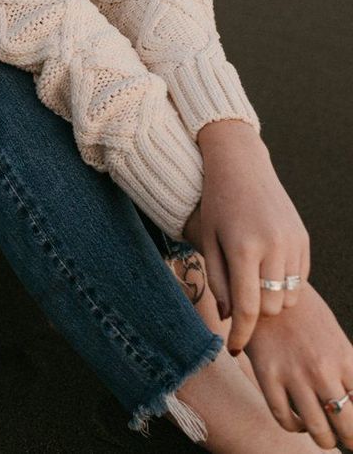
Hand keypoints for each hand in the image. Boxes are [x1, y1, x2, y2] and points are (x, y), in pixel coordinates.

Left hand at [183, 119, 310, 354]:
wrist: (240, 164)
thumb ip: (217, 281)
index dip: (240, 334)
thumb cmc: (216, 203)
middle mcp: (273, 245)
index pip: (247, 309)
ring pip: (289, 298)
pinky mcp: (304, 238)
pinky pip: (300, 279)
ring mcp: (293, 242)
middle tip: (239, 305)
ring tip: (251, 285)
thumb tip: (231, 319)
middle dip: (255, 313)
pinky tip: (266, 269)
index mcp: (243, 247)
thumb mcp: (208, 240)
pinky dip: (285, 284)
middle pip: (270, 308)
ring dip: (271, 300)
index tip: (232, 348)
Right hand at [245, 281, 352, 450]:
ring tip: (323, 434)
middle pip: (347, 426)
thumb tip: (352, 396)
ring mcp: (294, 374)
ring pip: (318, 431)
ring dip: (324, 439)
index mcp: (344, 356)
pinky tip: (297, 419)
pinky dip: (295, 426)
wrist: (265, 285)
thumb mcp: (333, 333)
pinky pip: (285, 419)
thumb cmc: (303, 310)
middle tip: (345, 437)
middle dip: (350, 438)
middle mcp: (322, 369)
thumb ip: (346, 365)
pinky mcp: (267, 375)